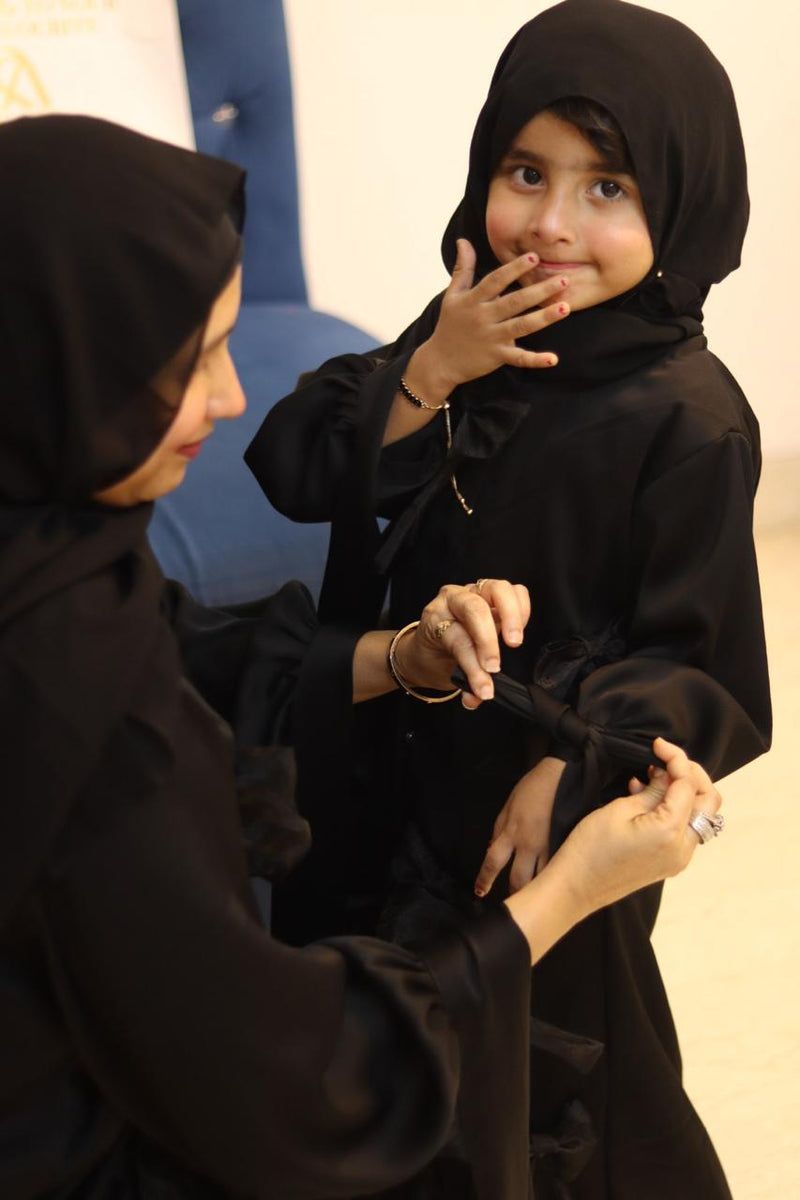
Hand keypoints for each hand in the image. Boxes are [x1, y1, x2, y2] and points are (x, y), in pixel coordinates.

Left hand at [394, 578, 529, 705]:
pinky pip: (514, 591)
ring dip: (511, 617)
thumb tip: (480, 695)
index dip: (473, 665)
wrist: (431, 643)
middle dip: (489, 640)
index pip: (458, 639)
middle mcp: (453, 599)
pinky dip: (521, 609)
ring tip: (514, 642)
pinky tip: (518, 629)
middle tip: (496, 666)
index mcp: (436, 619)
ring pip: (498, 590)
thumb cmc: (438, 654)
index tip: (484, 688)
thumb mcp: (444, 671)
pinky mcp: (492, 591)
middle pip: (475, 610)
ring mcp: (474, 591)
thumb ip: (465, 683)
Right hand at [408, 238, 569, 399]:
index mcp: (473, 300)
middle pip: (514, 302)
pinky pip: (518, 358)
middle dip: (539, 291)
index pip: (496, 280)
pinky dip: (535, 360)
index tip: (534, 257)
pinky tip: (553, 359)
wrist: (439, 362)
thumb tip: (463, 240)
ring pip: (521, 326)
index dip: (514, 268)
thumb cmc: (449, 325)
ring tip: (566, 308)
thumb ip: (462, 268)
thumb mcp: (452, 295)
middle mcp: (483, 318)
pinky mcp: (496, 357)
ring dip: (544, 318)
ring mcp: (491, 338)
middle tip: (563, 279)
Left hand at [474, 756, 566, 896]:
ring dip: (534, 891)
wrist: (562, 777)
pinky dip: (553, 879)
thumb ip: (498, 831)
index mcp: (511, 833)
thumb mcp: (507, 806)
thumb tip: (490, 850)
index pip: (492, 862)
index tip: (480, 891)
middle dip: (513, 894)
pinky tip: (553, 885)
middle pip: (518, 880)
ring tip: (531, 899)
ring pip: (541, 880)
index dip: (485, 879)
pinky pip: (558, 869)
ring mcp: (549, 847)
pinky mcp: (566, 846)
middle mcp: (529, 844)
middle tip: (510, 902)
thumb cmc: (532, 788)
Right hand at [504, 739, 723, 964]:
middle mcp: (682, 848)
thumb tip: (668, 774)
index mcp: (670, 832)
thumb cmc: (590, 849)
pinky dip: (675, 808)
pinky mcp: (670, 862)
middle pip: (708, 800)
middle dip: (691, 774)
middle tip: (665, 759)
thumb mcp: (619, 809)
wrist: (575, 888)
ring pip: (700, 815)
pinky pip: (685, 829)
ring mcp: (678, 858)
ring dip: (684, 791)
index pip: (688, 784)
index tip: (658, 744)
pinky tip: (648, 796)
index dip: (676, 758)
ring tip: (652, 776)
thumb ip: (652, 790)